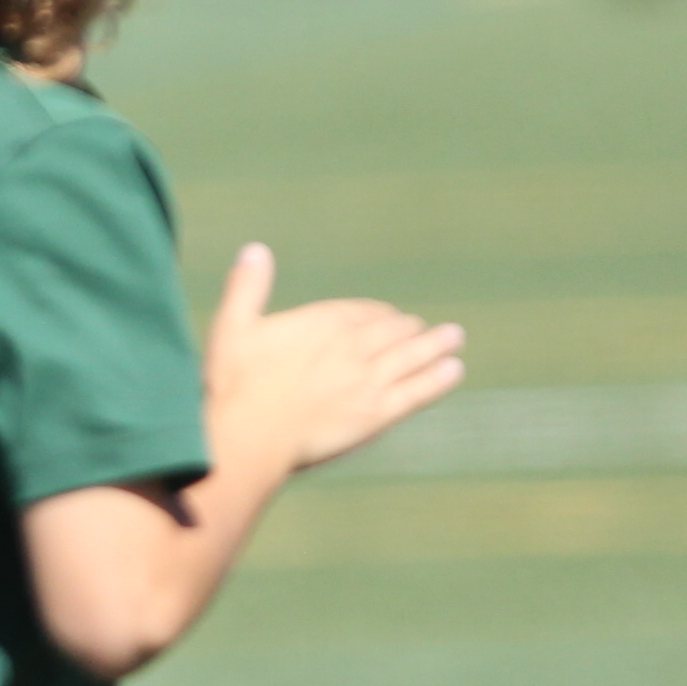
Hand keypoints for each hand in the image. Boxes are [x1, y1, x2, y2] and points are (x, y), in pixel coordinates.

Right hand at [207, 243, 463, 474]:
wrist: (249, 436)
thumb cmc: (233, 384)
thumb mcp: (232, 327)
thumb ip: (247, 287)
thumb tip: (255, 250)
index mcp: (322, 323)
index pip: (362, 312)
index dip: (377, 314)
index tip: (386, 317)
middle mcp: (353, 348)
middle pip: (392, 332)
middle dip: (409, 328)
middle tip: (421, 328)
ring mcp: (368, 381)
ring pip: (412, 356)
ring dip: (436, 344)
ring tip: (454, 337)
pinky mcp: (376, 414)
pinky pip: (417, 392)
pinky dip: (438, 379)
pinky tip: (453, 370)